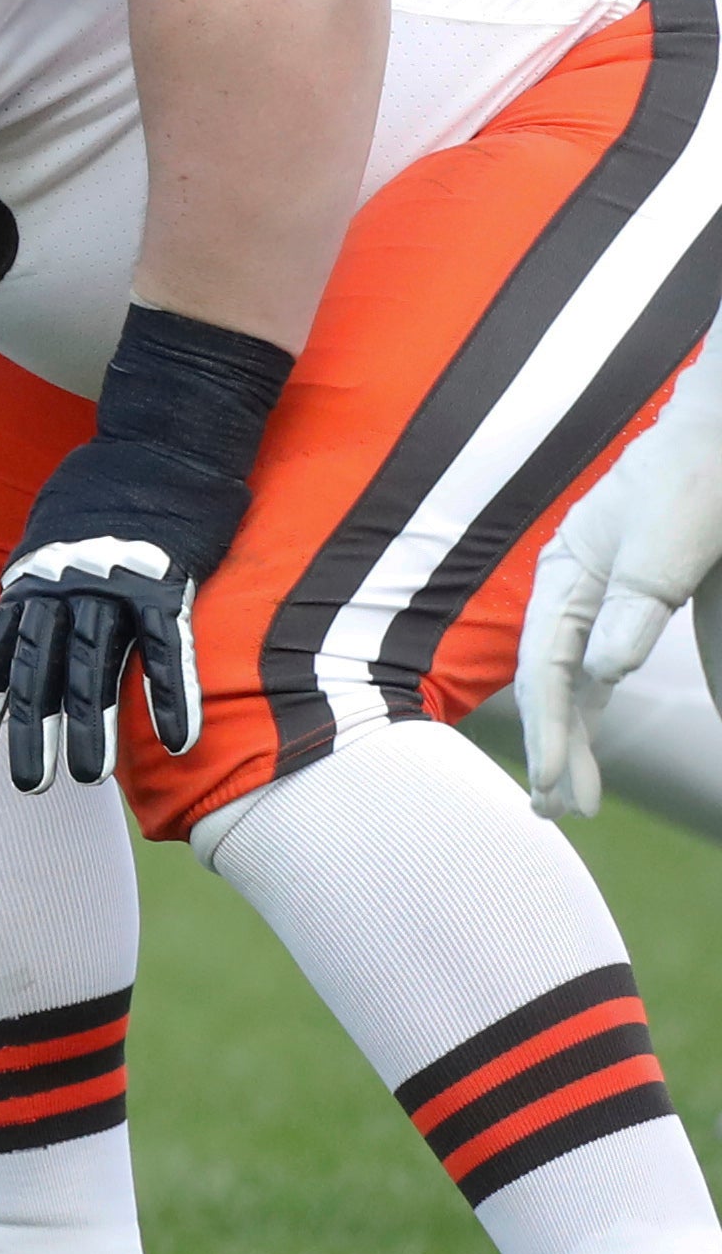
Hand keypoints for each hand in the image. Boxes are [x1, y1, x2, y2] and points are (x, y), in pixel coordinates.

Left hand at [0, 306, 283, 790]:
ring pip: (95, 667)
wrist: (158, 438)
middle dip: (29, 733)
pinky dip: (170, 694)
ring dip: (90, 727)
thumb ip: (22, 598)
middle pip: (39, 674)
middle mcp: (61, 590)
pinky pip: (167, 647)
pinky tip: (172, 741)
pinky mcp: (167, 581)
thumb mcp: (41, 546)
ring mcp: (113, 586)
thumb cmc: (99, 498)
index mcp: (29, 586)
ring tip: (85, 779)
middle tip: (23, 788)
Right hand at [521, 362, 721, 821]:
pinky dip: (590, 707)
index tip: (561, 791)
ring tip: (572, 795)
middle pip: (553, 684)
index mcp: (564, 577)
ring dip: (572, 737)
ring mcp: (596, 595)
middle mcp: (571, 590)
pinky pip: (595, 665)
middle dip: (555, 750)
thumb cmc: (694, 486)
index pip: (549, 673)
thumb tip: (605, 677)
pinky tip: (590, 735)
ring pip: (573, 680)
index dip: (554, 736)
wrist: (721, 439)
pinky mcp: (628, 597)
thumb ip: (634, 613)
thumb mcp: (666, 551)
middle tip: (560, 814)